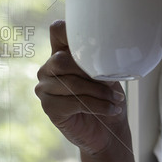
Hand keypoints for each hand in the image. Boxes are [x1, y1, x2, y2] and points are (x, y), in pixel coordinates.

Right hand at [35, 20, 128, 155]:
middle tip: (113, 83)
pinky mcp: (49, 107)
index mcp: (61, 53)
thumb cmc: (106, 98)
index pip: (57, 30)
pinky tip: (112, 109)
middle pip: (62, 59)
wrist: (107, 131)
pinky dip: (98, 106)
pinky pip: (75, 102)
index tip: (96, 44)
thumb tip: (105, 56)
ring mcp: (45, 88)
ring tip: (117, 100)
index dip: (72, 32)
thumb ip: (99, 62)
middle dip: (91, 72)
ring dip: (100, 92)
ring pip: (72, 83)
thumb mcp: (107, 74)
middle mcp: (48, 69)